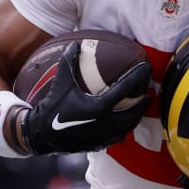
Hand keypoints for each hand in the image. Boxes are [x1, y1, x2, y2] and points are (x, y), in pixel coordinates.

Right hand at [23, 41, 150, 153]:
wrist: (40, 135)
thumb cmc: (52, 107)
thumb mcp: (61, 81)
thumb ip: (69, 61)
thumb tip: (75, 43)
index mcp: (100, 107)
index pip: (126, 89)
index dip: (138, 76)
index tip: (146, 68)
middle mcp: (106, 123)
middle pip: (134, 113)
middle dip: (143, 102)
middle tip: (147, 93)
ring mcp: (103, 136)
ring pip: (128, 127)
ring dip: (135, 117)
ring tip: (138, 108)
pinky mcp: (98, 145)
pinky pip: (117, 137)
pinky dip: (123, 129)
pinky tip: (122, 124)